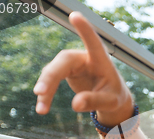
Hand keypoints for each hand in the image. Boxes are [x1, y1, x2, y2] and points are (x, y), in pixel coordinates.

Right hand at [34, 12, 132, 126]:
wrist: (109, 99)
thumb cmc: (114, 97)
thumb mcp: (110, 102)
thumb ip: (95, 101)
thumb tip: (75, 105)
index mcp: (101, 61)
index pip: (93, 42)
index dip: (85, 29)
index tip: (75, 15)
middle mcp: (84, 58)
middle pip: (64, 61)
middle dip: (51, 76)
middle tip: (39, 92)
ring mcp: (72, 64)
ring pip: (53, 71)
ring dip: (46, 89)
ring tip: (41, 109)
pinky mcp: (64, 72)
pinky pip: (50, 80)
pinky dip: (46, 94)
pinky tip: (42, 107)